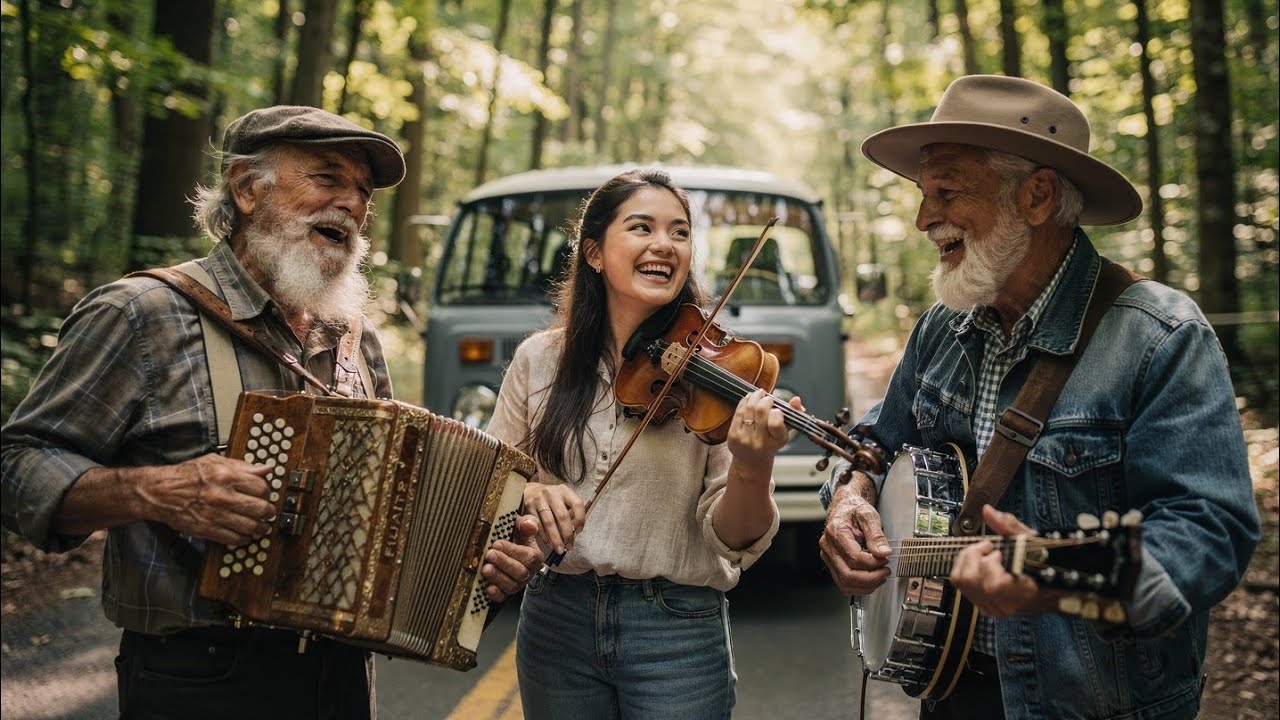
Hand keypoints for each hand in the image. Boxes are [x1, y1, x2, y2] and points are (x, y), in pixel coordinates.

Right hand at [137, 453, 274, 545]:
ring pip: (250, 526)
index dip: (267, 492)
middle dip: (269, 512)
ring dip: (260, 528)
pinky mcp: (207, 529)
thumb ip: (243, 466)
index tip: (266, 495)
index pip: (261, 487)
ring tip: (262, 527)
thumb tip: (267, 468)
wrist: (160, 492)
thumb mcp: (215, 461)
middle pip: (260, 508)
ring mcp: (215, 514)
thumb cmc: (187, 475)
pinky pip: (233, 538)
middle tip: (269, 513)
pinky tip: (245, 535)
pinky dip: (244, 539)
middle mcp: (223, 496)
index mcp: (226, 476)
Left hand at [481, 514, 544, 602]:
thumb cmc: (513, 536)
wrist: (502, 547)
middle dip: (503, 563)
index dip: (513, 551)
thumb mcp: (521, 526)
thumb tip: (529, 525)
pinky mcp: (505, 592)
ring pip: (512, 585)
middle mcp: (528, 572)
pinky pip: (503, 597)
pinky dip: (496, 594)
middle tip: (489, 554)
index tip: (497, 543)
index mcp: (535, 556)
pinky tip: (487, 588)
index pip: (529, 557)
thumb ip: (526, 523)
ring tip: (485, 568)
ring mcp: (517, 584)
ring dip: (498, 577)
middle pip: (520, 572)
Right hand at [522, 481, 585, 553]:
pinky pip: (538, 526)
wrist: (529, 491)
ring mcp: (539, 500)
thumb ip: (572, 509)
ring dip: (555, 539)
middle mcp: (552, 493)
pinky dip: (545, 537)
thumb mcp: (563, 497)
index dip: (580, 519)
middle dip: (567, 534)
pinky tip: (549, 544)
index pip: (577, 504)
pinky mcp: (529, 508)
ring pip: (549, 523)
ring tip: (560, 549)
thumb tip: (577, 530)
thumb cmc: (551, 498)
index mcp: (564, 491)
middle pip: (562, 516)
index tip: (579, 531)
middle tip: (569, 546)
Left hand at [727, 389, 800, 463]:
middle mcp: (760, 442)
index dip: (776, 411)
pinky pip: (739, 412)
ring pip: (749, 408)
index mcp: (777, 441)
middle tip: (768, 398)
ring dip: (754, 397)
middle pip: (761, 410)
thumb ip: (794, 414)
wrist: (751, 461)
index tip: (777, 409)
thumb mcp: (785, 431)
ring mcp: (745, 439)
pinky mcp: (733, 435)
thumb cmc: (771, 443)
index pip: (776, 423)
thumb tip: (796, 399)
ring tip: (759, 394)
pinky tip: (749, 399)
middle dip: (765, 399)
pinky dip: (745, 402)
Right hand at [818, 471, 890, 595]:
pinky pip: (842, 581)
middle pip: (847, 575)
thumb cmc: (854, 508)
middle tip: (885, 572)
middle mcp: (828, 546)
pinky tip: (871, 579)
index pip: (854, 558)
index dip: (873, 563)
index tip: (885, 559)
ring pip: (843, 583)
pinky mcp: (831, 562)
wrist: (845, 505)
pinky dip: (858, 585)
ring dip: (865, 586)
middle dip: (870, 578)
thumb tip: (883, 553)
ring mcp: (828, 556)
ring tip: (880, 577)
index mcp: (836, 532)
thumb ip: (876, 535)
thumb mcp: (869, 515)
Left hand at [949, 504, 1049, 616]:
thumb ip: (1009, 526)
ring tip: (986, 556)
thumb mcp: (1031, 542)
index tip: (997, 550)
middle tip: (989, 549)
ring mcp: (994, 608)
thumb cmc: (1046, 565)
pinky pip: (962, 586)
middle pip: (968, 579)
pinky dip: (967, 569)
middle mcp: (1005, 605)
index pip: (991, 585)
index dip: (989, 562)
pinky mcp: (986, 607)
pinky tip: (982, 565)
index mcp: (1021, 593)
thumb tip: (988, 511)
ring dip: (969, 561)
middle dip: (975, 556)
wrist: (1052, 586)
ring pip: (961, 581)